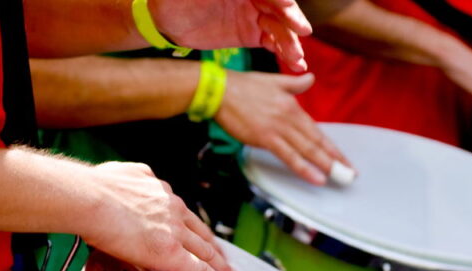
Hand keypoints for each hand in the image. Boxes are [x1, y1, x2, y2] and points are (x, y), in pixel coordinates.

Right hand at [83, 161, 239, 270]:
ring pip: (205, 251)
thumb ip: (139, 178)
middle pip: (201, 233)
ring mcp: (174, 232)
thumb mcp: (125, 172)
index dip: (196, 228)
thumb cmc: (96, 188)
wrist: (90, 199)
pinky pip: (200, 270)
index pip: (185, 215)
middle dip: (214, 248)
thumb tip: (140, 178)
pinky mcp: (171, 253)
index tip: (202, 237)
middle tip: (225, 259)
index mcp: (161, 192)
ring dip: (220, 264)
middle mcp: (173, 210)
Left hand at [150, 0, 312, 71]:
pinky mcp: (252, 35)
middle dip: (292, 21)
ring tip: (298, 60)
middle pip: (281, 9)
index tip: (288, 8)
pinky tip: (295, 64)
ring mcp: (256, 16)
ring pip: (279, 28)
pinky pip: (272, 42)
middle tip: (302, 31)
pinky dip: (284, 52)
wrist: (169, 18)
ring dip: (291, 43)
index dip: (281, 0)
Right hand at [215, 71, 352, 184]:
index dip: (333, 148)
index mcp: (293, 106)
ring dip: (326, 166)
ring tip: (341, 178)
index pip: (317, 131)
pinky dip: (305, 168)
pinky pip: (289, 157)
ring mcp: (279, 129)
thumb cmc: (243, 86)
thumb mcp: (274, 80)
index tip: (345, 160)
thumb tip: (311, 78)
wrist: (220, 90)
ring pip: (307, 150)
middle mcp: (290, 118)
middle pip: (317, 142)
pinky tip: (317, 178)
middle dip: (336, 160)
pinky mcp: (266, 138)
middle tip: (351, 174)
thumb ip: (295, 83)